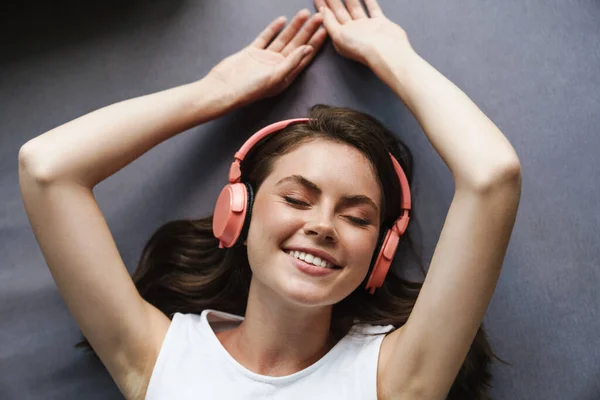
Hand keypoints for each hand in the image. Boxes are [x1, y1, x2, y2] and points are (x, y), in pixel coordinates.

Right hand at [207, 9, 326, 108]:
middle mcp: (277, 67)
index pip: (304, 57)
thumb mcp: (275, 77)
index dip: (315, 44)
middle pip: (297, 46)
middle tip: (319, 17)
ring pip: (283, 39)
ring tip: (304, 13)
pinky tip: (282, 20)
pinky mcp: (253, 52)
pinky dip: (274, 29)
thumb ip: (292, 62)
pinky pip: (266, 38)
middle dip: (308, 31)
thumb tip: (308, 48)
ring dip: (294, 27)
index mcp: (285, 76)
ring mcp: (265, 59)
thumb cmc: (250, 89)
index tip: (324, 31)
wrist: (223, 88)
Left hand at [315, 0, 412, 66]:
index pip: (329, 18)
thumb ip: (329, 22)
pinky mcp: (380, 23)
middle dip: (333, 0)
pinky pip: (372, 8)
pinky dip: (368, 1)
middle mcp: (353, 32)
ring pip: (355, 8)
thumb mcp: (338, 35)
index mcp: (341, 37)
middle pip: (340, 12)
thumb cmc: (362, 47)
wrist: (386, 51)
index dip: (322, 7)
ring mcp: (367, 27)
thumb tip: (323, 11)